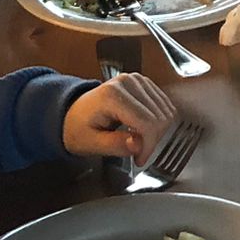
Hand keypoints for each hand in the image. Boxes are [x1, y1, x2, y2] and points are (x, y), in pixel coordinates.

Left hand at [62, 73, 177, 163]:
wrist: (73, 112)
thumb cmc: (78, 127)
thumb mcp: (91, 143)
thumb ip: (115, 145)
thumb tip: (138, 145)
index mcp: (112, 95)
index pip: (147, 122)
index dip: (148, 145)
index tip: (140, 158)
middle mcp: (128, 83)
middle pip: (159, 117)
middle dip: (152, 140)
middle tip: (138, 152)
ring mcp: (137, 80)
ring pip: (166, 112)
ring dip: (157, 132)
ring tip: (139, 140)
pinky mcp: (144, 83)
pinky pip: (164, 106)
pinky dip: (158, 122)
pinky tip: (143, 129)